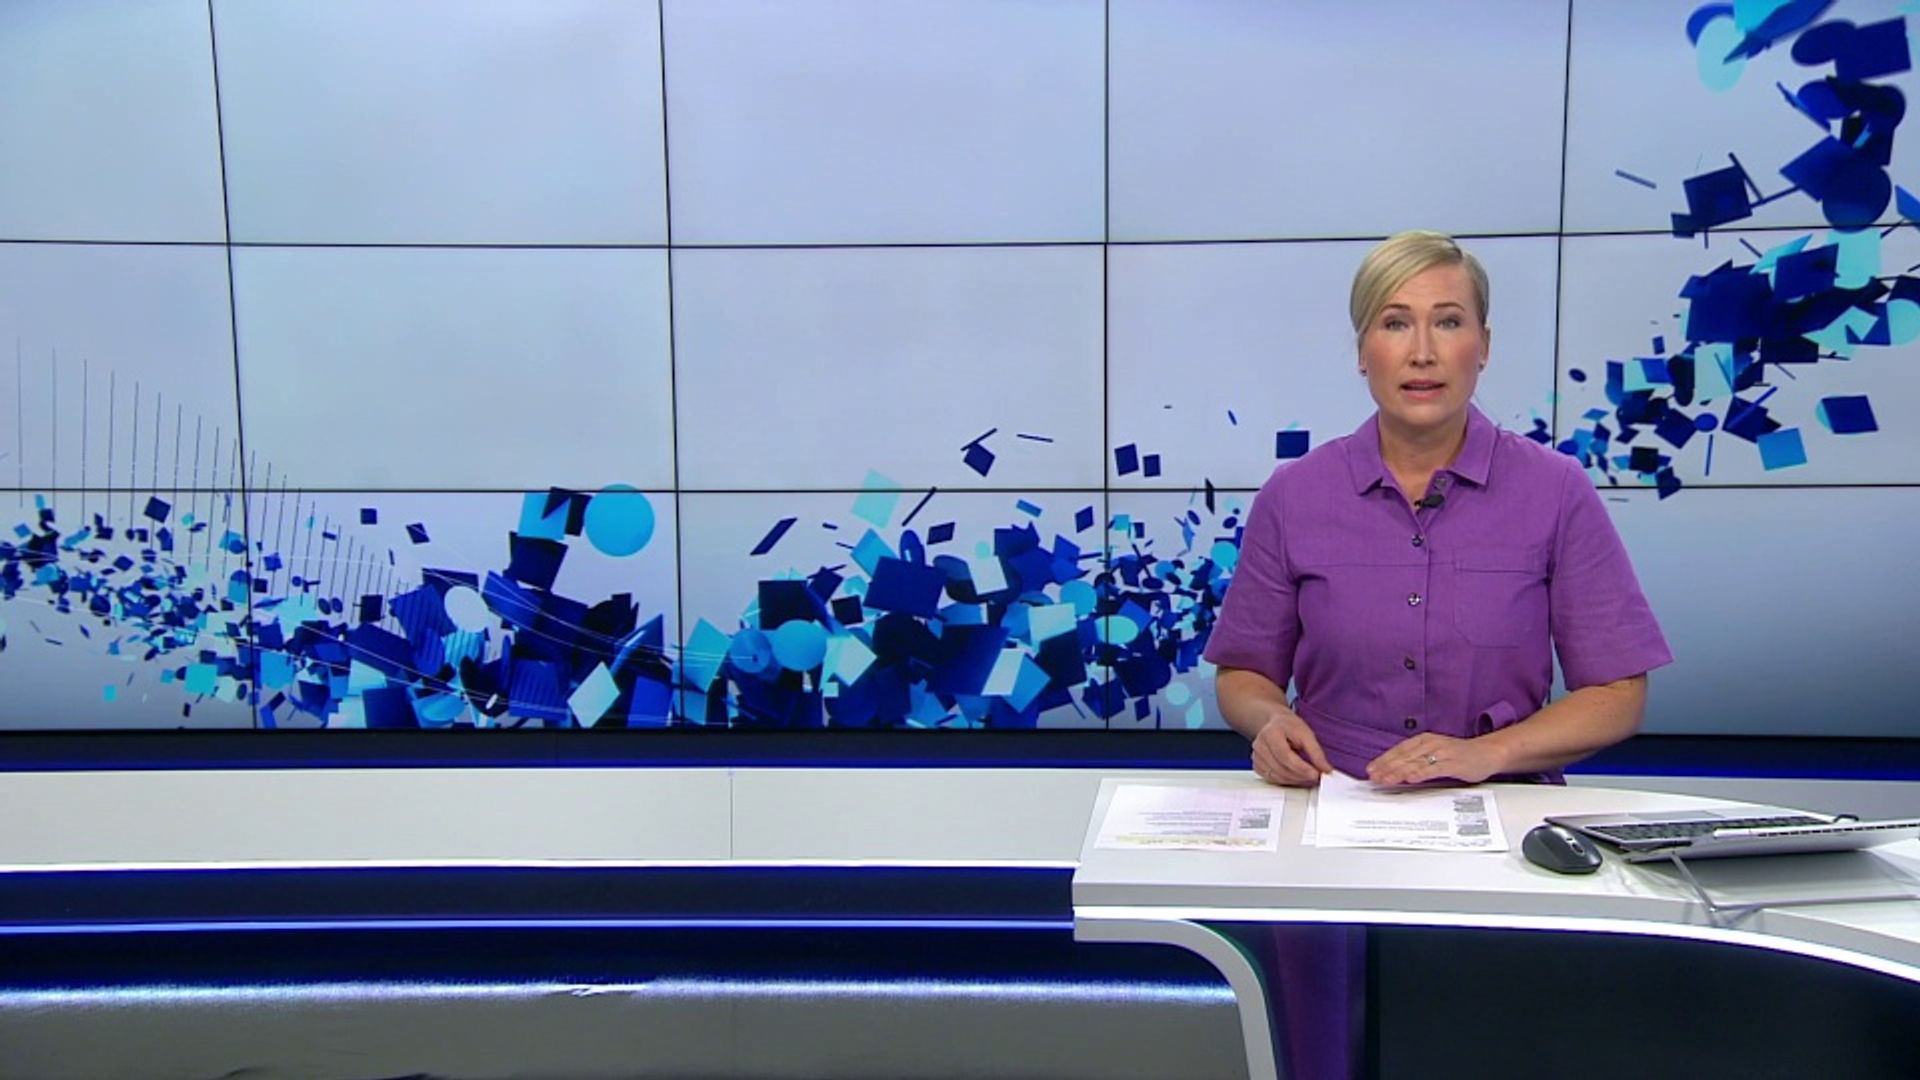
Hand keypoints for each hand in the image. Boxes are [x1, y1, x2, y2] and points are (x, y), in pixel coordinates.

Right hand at [1249, 706, 1332, 786]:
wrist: (1275, 724)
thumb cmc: (1289, 727)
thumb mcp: (1306, 733)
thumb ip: (1315, 752)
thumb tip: (1325, 769)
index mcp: (1271, 733)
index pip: (1285, 756)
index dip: (1301, 768)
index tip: (1316, 774)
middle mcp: (1260, 745)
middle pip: (1280, 768)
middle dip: (1300, 776)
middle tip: (1315, 777)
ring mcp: (1256, 756)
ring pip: (1276, 776)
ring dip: (1294, 780)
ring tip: (1308, 777)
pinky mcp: (1257, 765)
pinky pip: (1271, 779)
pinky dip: (1285, 781)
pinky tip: (1296, 777)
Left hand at [1366, 733, 1502, 785]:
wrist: (1488, 752)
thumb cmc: (1460, 755)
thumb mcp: (1435, 753)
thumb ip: (1418, 760)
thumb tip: (1397, 771)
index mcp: (1424, 740)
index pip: (1399, 750)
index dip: (1384, 760)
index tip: (1371, 769)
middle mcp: (1431, 744)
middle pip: (1404, 757)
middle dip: (1386, 767)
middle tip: (1373, 777)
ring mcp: (1442, 753)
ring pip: (1416, 762)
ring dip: (1398, 772)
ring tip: (1385, 779)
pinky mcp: (1453, 763)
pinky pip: (1434, 769)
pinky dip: (1421, 773)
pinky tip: (1410, 778)